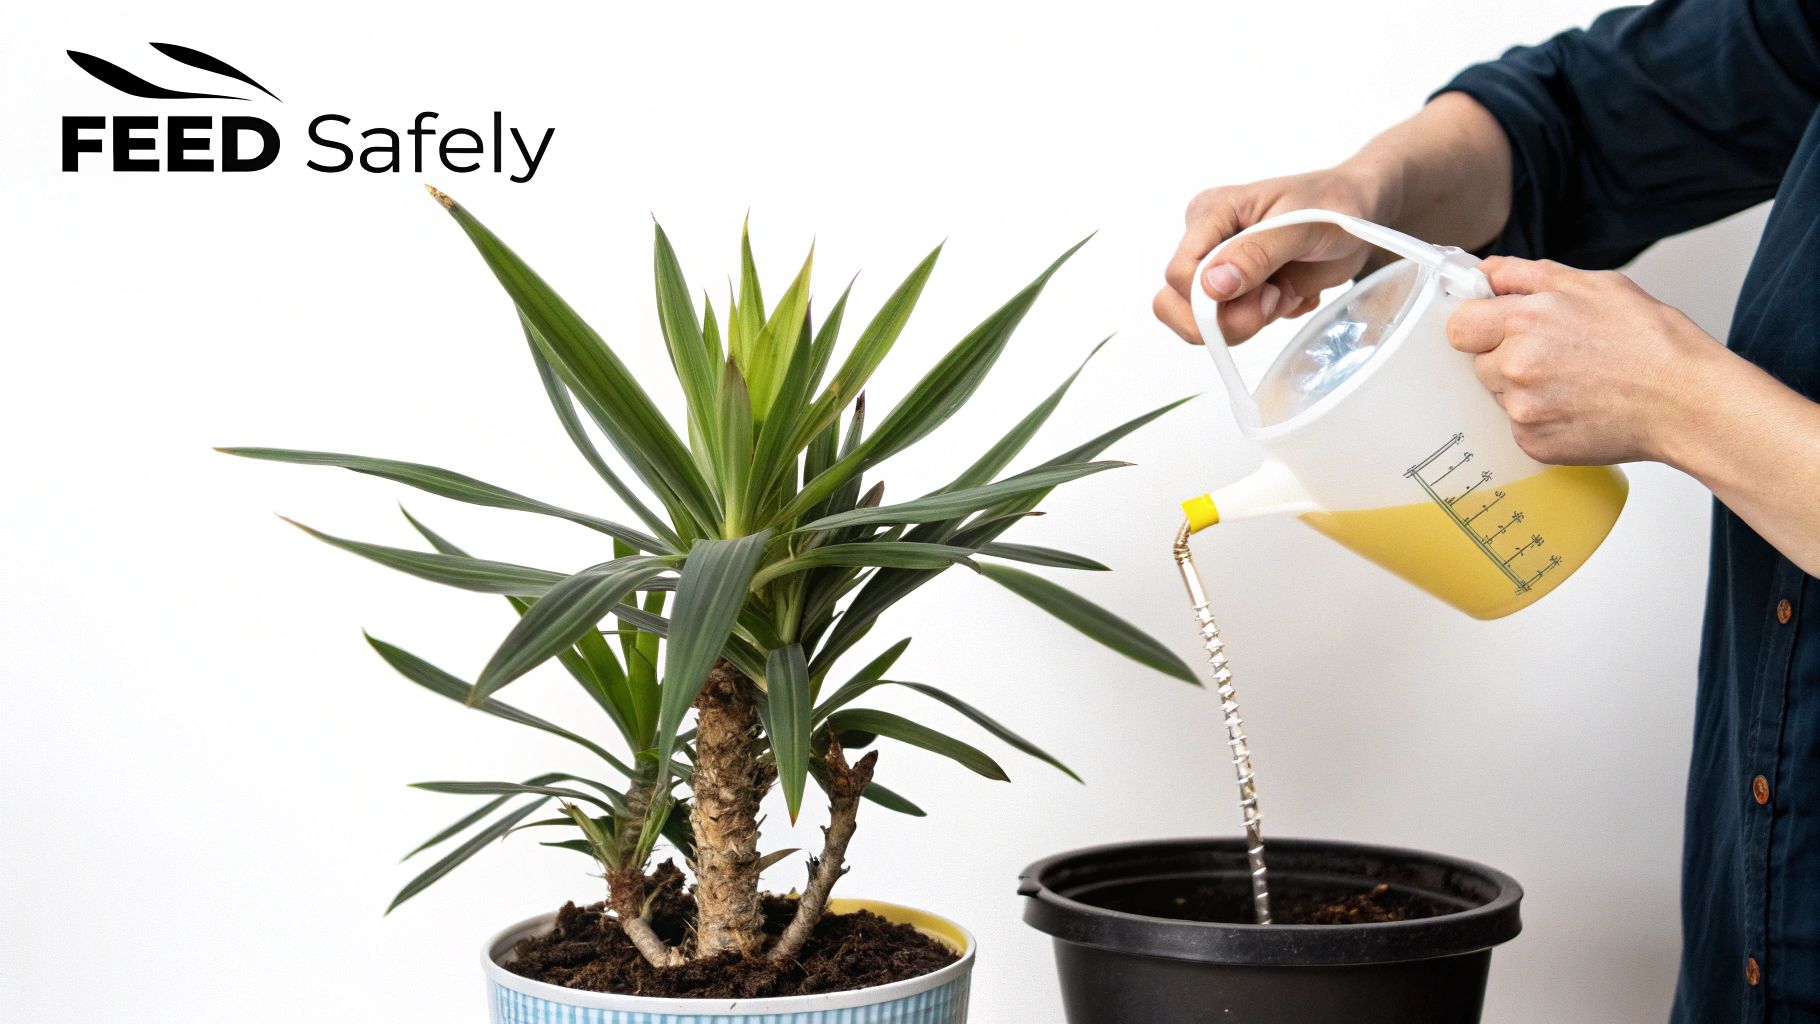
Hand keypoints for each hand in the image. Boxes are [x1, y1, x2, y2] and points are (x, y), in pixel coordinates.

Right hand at [1155, 169, 1391, 344]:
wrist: (1358, 213)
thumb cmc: (1331, 204)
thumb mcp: (1301, 224)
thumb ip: (1256, 253)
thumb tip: (1212, 285)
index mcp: (1209, 214)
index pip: (1179, 274)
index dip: (1212, 299)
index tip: (1265, 292)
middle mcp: (1205, 242)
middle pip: (1177, 305)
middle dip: (1227, 319)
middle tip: (1275, 300)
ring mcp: (1218, 270)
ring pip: (1204, 324)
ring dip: (1252, 319)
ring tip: (1285, 292)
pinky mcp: (1237, 292)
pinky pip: (1234, 326)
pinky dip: (1268, 319)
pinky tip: (1290, 292)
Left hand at [1446, 257, 1724, 465]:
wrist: (1687, 401)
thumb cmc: (1652, 342)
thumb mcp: (1593, 284)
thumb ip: (1527, 276)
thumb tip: (1487, 273)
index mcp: (1525, 321)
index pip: (1458, 325)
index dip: (1478, 323)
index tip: (1494, 326)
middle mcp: (1516, 367)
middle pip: (1478, 361)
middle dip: (1506, 355)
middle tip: (1555, 354)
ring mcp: (1523, 410)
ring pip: (1499, 394)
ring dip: (1523, 387)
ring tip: (1574, 380)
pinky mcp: (1533, 443)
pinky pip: (1518, 425)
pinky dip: (1540, 417)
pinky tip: (1577, 406)